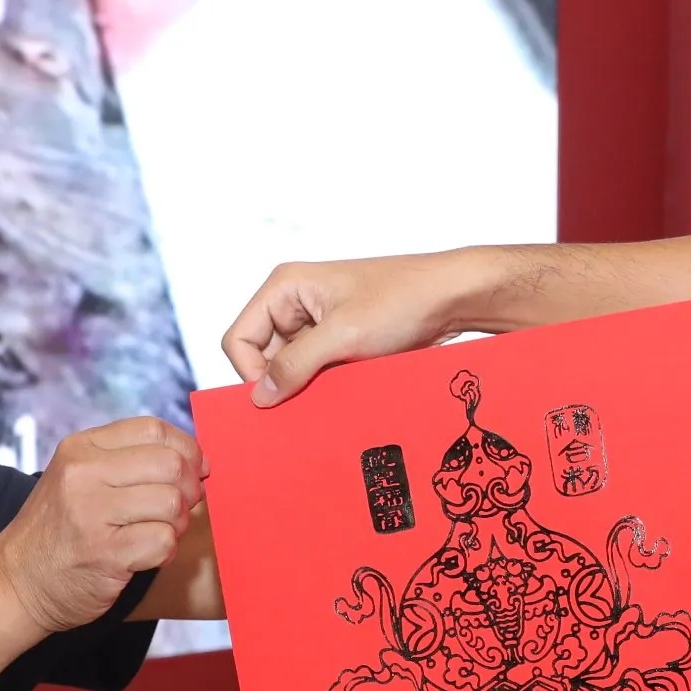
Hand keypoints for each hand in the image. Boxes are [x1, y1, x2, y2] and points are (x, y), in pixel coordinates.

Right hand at [0, 417, 202, 634]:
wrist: (17, 582)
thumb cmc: (59, 530)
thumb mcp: (79, 478)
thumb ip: (127, 461)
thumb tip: (195, 461)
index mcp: (81, 448)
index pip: (153, 430)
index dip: (187, 449)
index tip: (195, 469)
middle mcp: (84, 474)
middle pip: (170, 465)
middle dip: (189, 489)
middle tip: (180, 507)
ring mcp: (92, 514)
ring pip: (172, 503)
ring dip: (178, 523)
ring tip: (158, 532)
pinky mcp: (106, 553)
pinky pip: (164, 541)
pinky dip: (165, 551)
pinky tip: (146, 555)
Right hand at [222, 251, 496, 405]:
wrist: (452, 297)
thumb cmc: (401, 300)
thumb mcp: (342, 335)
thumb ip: (295, 365)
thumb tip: (260, 397)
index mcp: (284, 287)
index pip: (238, 340)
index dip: (251, 373)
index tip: (278, 398)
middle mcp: (294, 304)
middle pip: (262, 357)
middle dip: (281, 382)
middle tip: (307, 403)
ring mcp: (317, 324)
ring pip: (290, 369)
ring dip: (306, 387)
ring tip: (331, 396)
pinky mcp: (338, 342)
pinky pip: (316, 372)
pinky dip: (324, 387)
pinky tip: (343, 395)